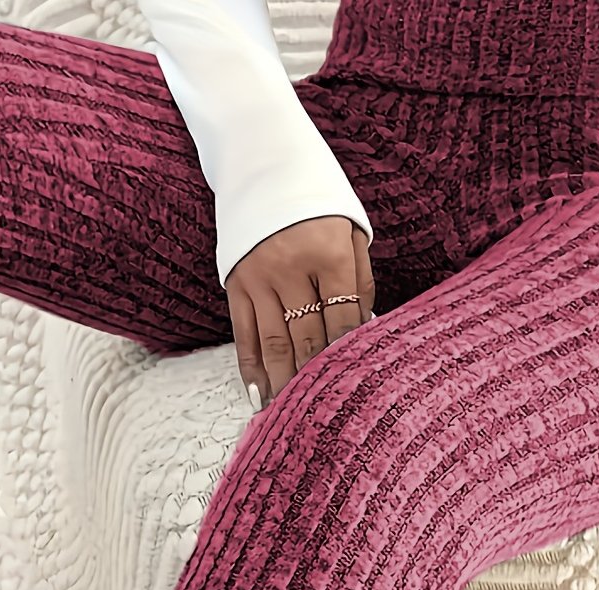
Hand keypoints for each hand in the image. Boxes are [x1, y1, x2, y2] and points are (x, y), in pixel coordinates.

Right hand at [225, 216, 375, 410]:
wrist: (264, 165)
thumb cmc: (320, 205)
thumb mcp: (352, 233)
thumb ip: (360, 283)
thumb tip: (363, 333)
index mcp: (329, 253)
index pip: (343, 318)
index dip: (348, 355)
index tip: (352, 387)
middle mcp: (291, 267)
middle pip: (308, 336)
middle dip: (317, 378)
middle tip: (324, 414)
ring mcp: (259, 277)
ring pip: (274, 342)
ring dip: (284, 382)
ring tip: (291, 415)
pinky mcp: (235, 282)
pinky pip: (243, 333)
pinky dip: (250, 367)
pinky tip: (258, 394)